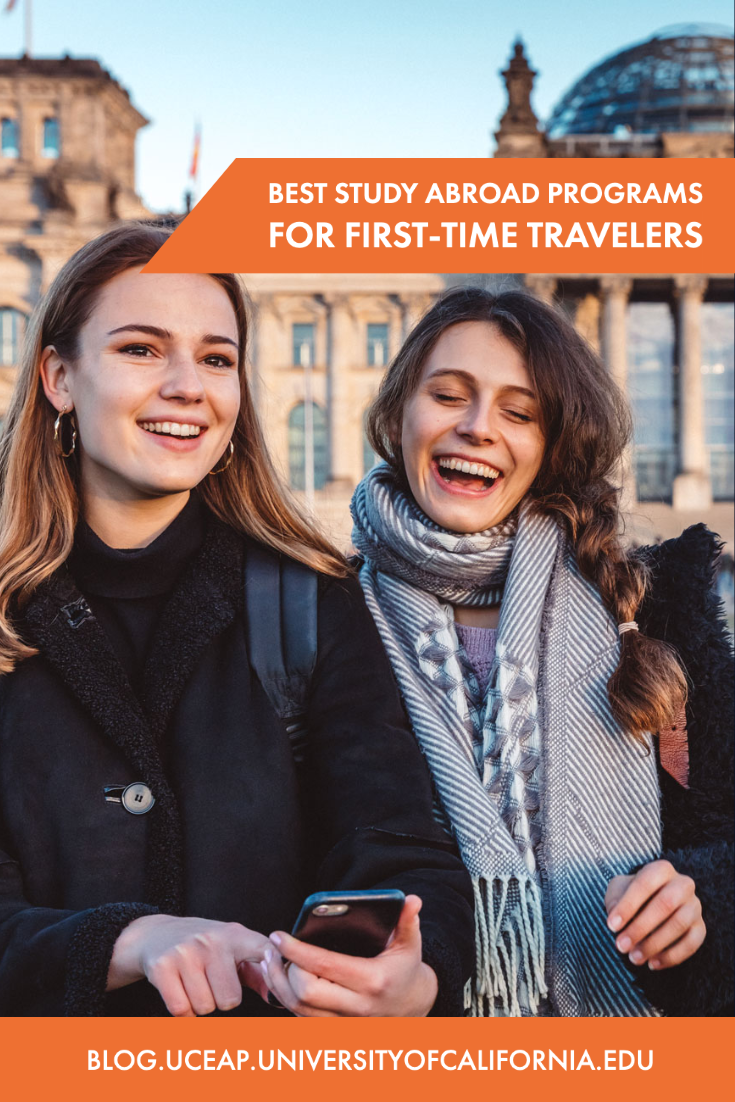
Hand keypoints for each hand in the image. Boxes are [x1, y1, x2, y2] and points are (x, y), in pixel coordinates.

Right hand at [108, 914, 269, 1015]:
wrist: (155, 933)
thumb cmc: (203, 946)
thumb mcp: (233, 949)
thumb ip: (258, 972)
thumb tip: (278, 997)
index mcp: (235, 935)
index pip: (265, 952)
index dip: (275, 967)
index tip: (278, 974)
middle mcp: (211, 941)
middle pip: (230, 1001)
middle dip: (220, 1000)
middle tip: (210, 982)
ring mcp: (186, 952)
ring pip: (205, 1007)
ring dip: (200, 1004)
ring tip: (194, 983)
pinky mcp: (162, 967)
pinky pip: (181, 1010)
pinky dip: (182, 1010)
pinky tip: (180, 990)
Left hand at [261, 894, 437, 1016]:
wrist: (413, 1006)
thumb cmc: (405, 969)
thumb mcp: (410, 944)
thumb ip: (408, 921)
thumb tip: (412, 900)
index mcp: (372, 981)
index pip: (325, 966)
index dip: (297, 951)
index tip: (279, 936)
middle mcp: (356, 1007)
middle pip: (305, 992)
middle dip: (284, 969)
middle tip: (274, 948)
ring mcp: (344, 1022)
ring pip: (297, 1009)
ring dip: (277, 985)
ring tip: (269, 960)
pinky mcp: (334, 1029)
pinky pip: (301, 1017)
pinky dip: (286, 998)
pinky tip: (279, 979)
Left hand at [605, 860, 705, 970]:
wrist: (651, 904)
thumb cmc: (632, 896)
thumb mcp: (618, 891)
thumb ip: (616, 900)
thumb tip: (619, 921)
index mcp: (661, 869)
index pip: (645, 883)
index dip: (628, 905)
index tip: (611, 926)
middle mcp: (683, 884)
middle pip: (665, 904)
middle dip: (640, 928)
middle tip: (621, 946)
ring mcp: (694, 906)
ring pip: (679, 925)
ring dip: (654, 944)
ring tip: (634, 958)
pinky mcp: (700, 927)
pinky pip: (691, 943)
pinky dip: (672, 956)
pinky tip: (652, 964)